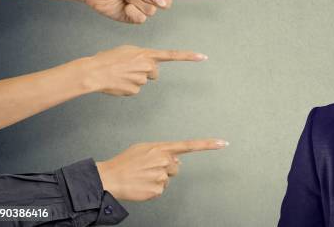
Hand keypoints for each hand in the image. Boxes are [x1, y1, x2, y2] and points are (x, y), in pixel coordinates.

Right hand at [78, 45, 206, 95]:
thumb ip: (143, 56)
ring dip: (134, 78)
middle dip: (145, 71)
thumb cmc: (108, 58)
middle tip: (129, 68)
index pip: (172, 55)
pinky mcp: (135, 91)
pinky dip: (127, 87)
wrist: (94, 71)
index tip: (203, 57)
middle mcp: (148, 66)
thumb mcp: (128, 50)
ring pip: (143, 81)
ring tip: (119, 74)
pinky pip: (135, 90)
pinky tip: (118, 83)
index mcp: (146, 54)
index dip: (188, 56)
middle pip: (154, 72)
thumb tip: (150, 68)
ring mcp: (142, 80)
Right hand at [96, 138, 228, 200]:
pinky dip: (153, 189)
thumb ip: (162, 150)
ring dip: (159, 179)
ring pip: (169, 179)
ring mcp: (161, 176)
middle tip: (149, 168)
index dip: (208, 144)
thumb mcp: (143, 148)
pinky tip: (142, 185)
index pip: (189, 145)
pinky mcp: (157, 190)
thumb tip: (178, 159)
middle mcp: (164, 160)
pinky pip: (161, 190)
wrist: (109, 178)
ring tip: (143, 176)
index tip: (224, 143)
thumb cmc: (125, 162)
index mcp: (161, 148)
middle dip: (166, 168)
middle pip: (176, 166)